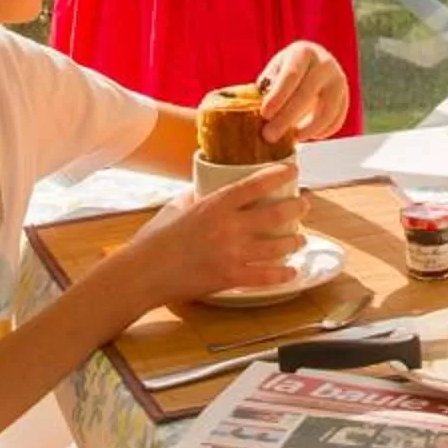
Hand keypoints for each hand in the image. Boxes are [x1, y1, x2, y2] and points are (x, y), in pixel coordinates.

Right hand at [138, 165, 308, 303]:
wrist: (142, 273)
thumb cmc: (154, 239)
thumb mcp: (175, 208)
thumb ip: (195, 196)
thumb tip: (205, 188)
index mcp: (214, 205)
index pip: (253, 185)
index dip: (277, 175)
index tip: (292, 169)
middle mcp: (228, 227)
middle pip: (274, 214)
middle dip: (295, 208)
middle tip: (304, 204)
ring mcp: (231, 254)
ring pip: (275, 246)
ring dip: (293, 241)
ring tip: (301, 238)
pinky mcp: (229, 278)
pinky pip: (264, 276)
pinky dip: (282, 274)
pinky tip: (292, 271)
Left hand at [256, 42, 350, 144]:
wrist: (315, 64)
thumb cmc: (288, 71)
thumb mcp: (276, 70)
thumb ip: (267, 88)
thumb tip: (253, 113)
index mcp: (303, 52)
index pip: (291, 75)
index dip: (277, 96)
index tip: (264, 115)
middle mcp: (325, 64)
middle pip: (306, 94)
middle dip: (286, 118)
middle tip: (269, 136)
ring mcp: (338, 82)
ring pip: (326, 112)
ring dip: (307, 130)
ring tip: (290, 139)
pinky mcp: (346, 99)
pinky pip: (336, 121)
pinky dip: (321, 133)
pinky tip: (306, 136)